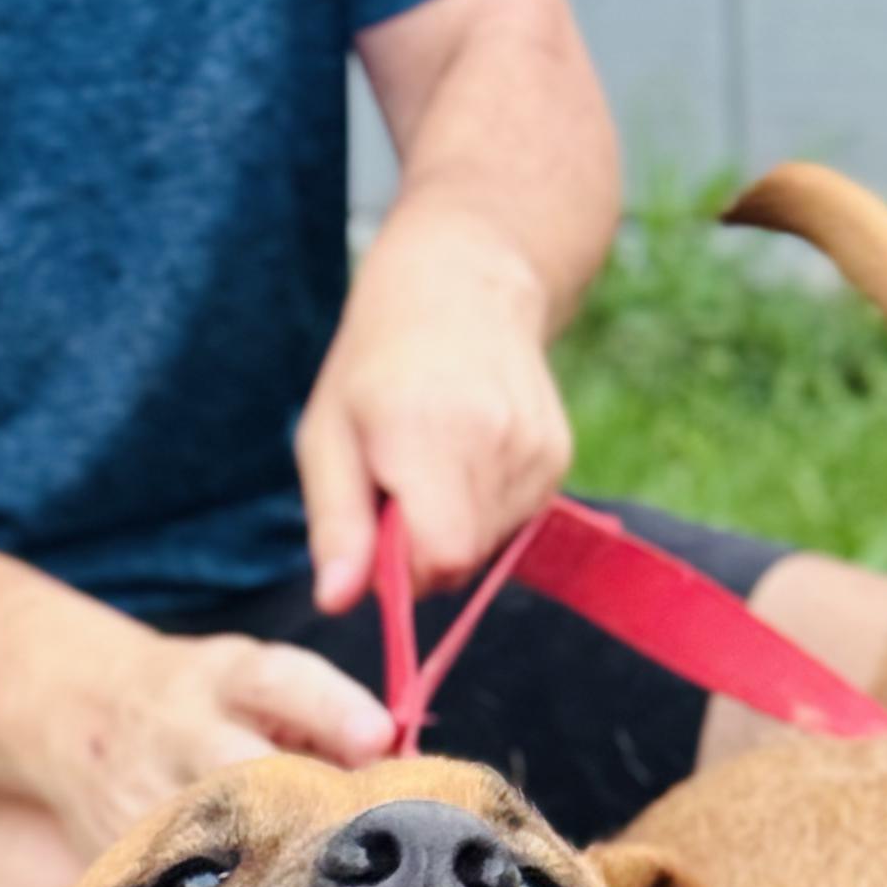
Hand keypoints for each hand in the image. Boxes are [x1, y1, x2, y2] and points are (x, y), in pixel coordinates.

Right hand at [11, 620, 394, 861]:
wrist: (80, 709)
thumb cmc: (206, 703)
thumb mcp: (252, 682)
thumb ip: (322, 721)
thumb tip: (406, 769)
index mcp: (221, 678)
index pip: (278, 681)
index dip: (332, 708)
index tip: (380, 736)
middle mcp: (177, 732)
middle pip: (237, 766)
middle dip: (303, 806)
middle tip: (364, 843)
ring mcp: (139, 796)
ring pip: (211, 841)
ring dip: (275, 873)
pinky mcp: (117, 852)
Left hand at [294, 196, 574, 608]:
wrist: (460, 283)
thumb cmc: (375, 364)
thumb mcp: (328, 438)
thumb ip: (337, 527)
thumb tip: (336, 603)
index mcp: (427, 435)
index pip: (442, 559)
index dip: (407, 566)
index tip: (383, 526)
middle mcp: (493, 440)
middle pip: (465, 559)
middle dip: (426, 545)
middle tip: (404, 482)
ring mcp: (536, 447)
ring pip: (493, 543)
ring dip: (458, 524)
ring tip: (437, 459)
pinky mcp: (559, 454)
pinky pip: (519, 518)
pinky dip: (488, 504)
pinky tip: (470, 452)